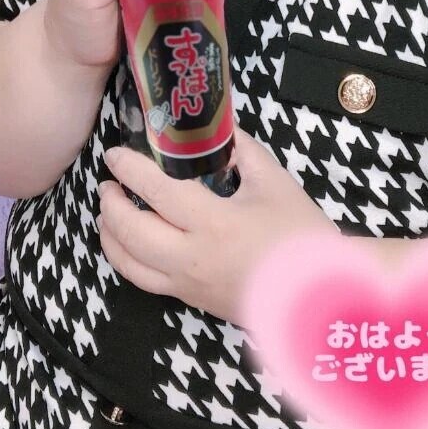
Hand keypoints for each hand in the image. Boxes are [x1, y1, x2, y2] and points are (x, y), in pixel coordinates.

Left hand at [97, 128, 337, 322]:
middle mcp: (193, 257)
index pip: (158, 191)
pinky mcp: (193, 299)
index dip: (130, 169)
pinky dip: (126, 261)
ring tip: (107, 213)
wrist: (320, 292)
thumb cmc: (300, 235)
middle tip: (108, 183)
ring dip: (110, 235)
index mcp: (215, 223)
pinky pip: (145, 283)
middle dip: (110, 204)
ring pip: (129, 264)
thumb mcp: (276, 183)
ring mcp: (189, 283)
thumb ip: (245, 151)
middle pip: (131, 231)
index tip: (115, 155)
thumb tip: (221, 128)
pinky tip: (128, 245)